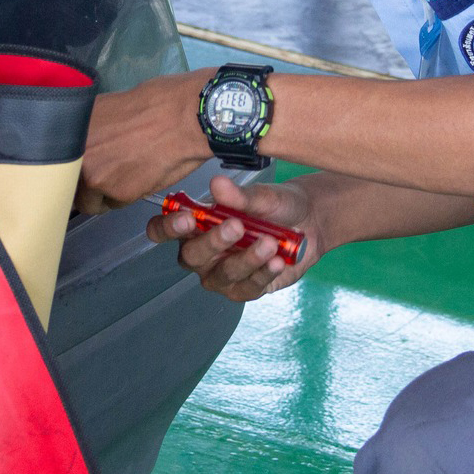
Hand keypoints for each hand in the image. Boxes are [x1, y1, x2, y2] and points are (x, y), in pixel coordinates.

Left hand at [75, 70, 212, 213]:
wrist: (187, 116)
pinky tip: (139, 179)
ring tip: (124, 178)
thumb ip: (89, 129)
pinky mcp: (116, 193)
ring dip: (102, 196)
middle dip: (82, 184)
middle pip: (66, 185)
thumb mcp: (108, 106)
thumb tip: (84, 144)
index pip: (55, 162)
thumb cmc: (156, 102)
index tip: (78, 170)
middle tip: (104, 175)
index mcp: (70, 127)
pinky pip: (112, 205)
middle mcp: (74, 152)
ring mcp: (93, 174)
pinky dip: (123, 198)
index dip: (68, 168)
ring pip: (88, 201)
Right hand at [147, 174, 325, 301]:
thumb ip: (239, 195)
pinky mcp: (245, 289)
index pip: (164, 230)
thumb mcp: (262, 196)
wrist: (310, 223)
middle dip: (212, 242)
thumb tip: (217, 183)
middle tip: (236, 226)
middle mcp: (202, 253)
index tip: (187, 219)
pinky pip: (248, 288)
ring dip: (246, 259)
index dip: (167, 228)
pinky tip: (278, 261)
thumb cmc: (276, 206)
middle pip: (192, 256)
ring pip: (222, 275)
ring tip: (270, 243)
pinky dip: (263, 274)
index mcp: (195, 225)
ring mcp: (222, 275)